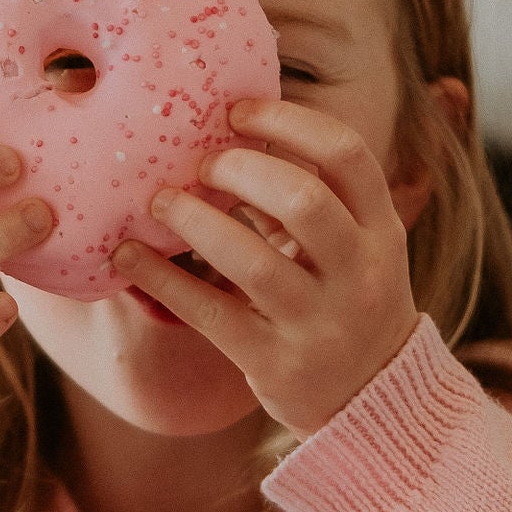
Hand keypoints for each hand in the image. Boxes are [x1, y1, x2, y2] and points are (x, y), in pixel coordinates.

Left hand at [111, 98, 421, 438]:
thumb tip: (225, 133)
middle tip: (200, 163)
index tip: (237, 110)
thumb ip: (308, 199)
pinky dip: (165, 282)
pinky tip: (128, 257)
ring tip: (159, 202)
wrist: (372, 400)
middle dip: (242, 170)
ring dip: (197, 222)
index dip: (289, 122)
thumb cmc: (344, 301)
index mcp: (382, 230)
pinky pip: (213, 315)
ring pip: (255, 263)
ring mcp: (321, 323)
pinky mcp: (279, 364)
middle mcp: (360, 274)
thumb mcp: (352, 247)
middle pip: (304, 201)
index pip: (346, 156)